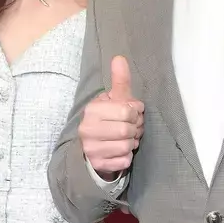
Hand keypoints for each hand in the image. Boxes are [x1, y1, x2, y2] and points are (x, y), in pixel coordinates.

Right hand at [79, 56, 143, 177]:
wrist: (94, 145)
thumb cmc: (109, 118)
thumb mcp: (115, 99)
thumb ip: (120, 80)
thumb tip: (119, 58)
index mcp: (92, 110)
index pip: (127, 112)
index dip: (136, 113)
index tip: (133, 113)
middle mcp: (87, 129)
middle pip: (127, 130)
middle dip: (136, 129)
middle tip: (133, 128)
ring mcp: (91, 149)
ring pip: (126, 146)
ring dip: (132, 143)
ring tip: (128, 138)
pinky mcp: (97, 164)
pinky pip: (124, 161)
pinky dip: (127, 157)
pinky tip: (121, 151)